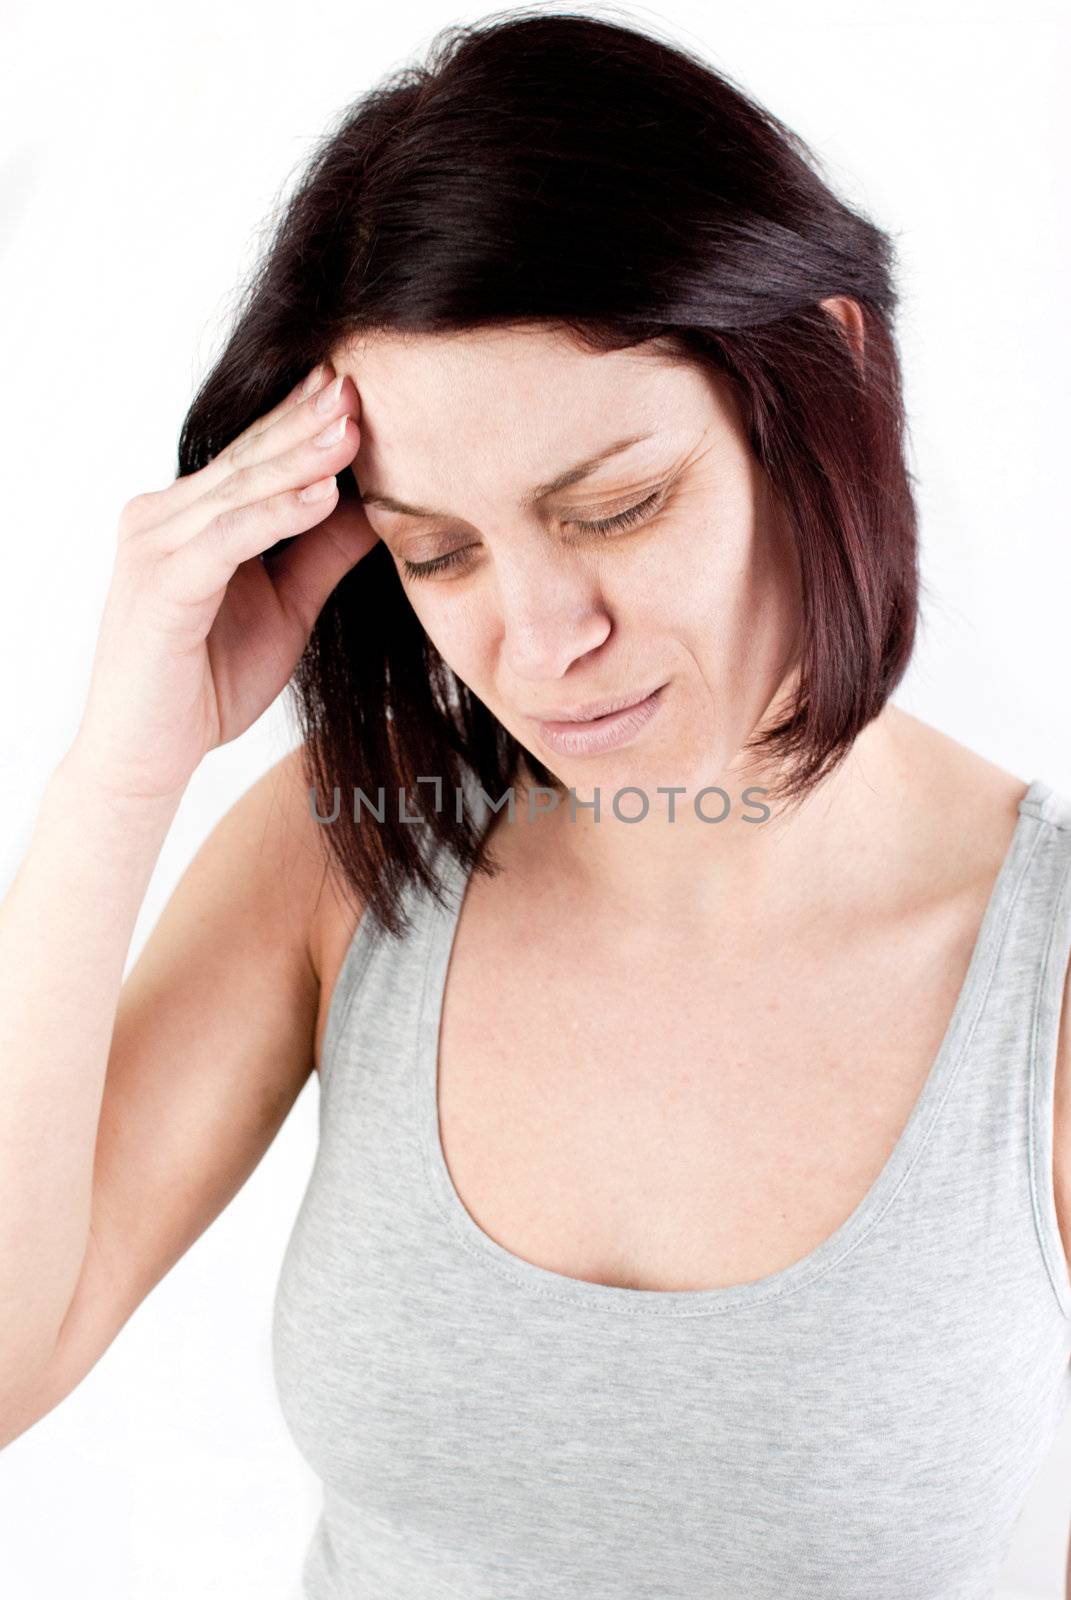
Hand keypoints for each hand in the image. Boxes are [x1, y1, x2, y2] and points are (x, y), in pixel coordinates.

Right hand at [70, 361, 379, 802]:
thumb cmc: (208, 683)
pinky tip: (321, 496)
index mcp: (189, 516)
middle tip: (360, 383)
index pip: (255, 455)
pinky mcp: (160, 584)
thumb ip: (322, 555)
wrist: (148, 756)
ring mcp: (154, 546)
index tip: (360, 386)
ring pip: (239, 490)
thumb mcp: (288, 609)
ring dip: (299, 459)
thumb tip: (378, 509)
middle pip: (248, 459)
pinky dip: (275, 515)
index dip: (304, 420)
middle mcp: (162, 517)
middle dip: (306, 422)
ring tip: (352, 430)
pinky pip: (226, 539)